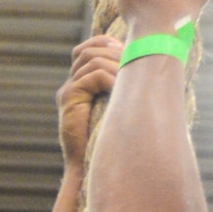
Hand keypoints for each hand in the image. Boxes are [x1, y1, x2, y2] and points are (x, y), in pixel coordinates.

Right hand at [56, 34, 122, 167]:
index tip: (126, 48)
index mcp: (80, 86)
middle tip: (133, 62)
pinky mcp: (69, 98)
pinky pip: (94, 76)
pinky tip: (122, 92)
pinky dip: (112, 80)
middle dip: (114, 52)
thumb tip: (145, 66)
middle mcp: (70, 86)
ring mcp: (68, 91)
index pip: (85, 49)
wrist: (90, 169)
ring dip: (116, 66)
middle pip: (89, 50)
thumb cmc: (110, 143)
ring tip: (130, 81)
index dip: (104, 43)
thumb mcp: (117, 109)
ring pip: (92, 60)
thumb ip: (120, 89)